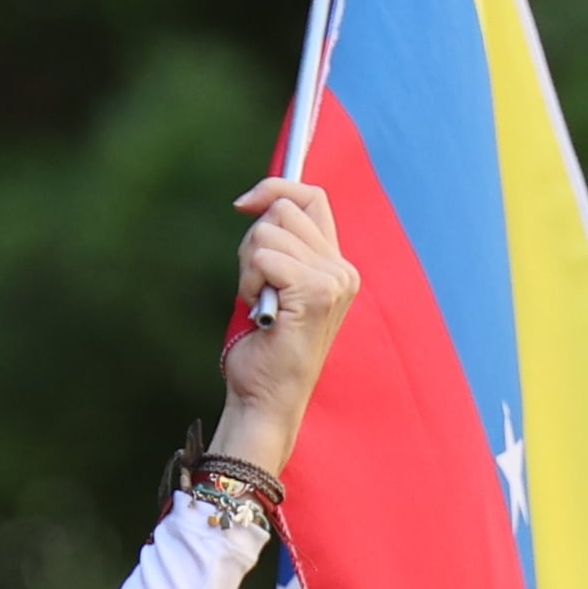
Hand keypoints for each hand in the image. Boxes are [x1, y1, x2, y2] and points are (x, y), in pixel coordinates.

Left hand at [209, 179, 359, 475]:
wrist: (266, 400)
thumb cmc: (265, 351)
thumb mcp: (274, 288)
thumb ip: (278, 247)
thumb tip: (256, 202)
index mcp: (337, 267)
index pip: (313, 197)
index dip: (276, 188)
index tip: (244, 204)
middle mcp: (342, 270)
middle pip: (284, 210)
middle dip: (253, 243)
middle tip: (255, 286)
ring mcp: (333, 279)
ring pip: (268, 233)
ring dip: (248, 267)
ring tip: (260, 304)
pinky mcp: (316, 291)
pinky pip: (264, 256)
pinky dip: (249, 281)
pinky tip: (260, 312)